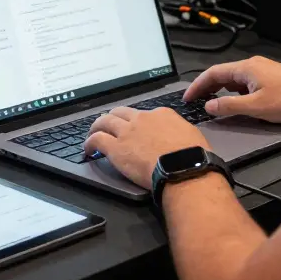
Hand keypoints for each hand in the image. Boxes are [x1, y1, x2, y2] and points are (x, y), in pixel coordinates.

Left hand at [83, 106, 208, 189]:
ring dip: (97, 126)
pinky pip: (97, 139)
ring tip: (93, 133)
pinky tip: (88, 148)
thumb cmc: (192, 155)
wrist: (183, 167)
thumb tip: (176, 137)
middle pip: (120, 112)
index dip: (136, 121)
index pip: (143, 113)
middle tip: (108, 125)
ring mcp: (127, 132)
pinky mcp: (116, 148)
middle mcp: (141, 119)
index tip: (135, 128)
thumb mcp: (190, 134)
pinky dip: (89, 142)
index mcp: (160, 114)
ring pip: (104, 121)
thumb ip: (178, 131)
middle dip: (112, 117)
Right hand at [183, 57, 280, 122]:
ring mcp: (262, 70)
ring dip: (221, 90)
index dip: (197, 86)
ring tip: (212, 104)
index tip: (187, 98)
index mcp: (246, 68)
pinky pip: (245, 82)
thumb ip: (229, 106)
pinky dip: (234, 91)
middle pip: (222, 73)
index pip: (213, 73)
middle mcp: (252, 65)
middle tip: (195, 102)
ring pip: (234, 78)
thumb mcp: (255, 107)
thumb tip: (208, 106)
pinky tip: (236, 102)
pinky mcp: (270, 77)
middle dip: (207, 87)